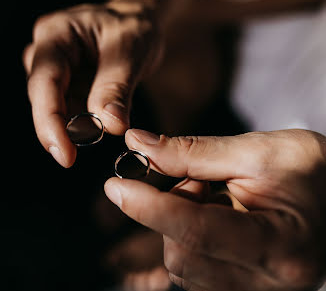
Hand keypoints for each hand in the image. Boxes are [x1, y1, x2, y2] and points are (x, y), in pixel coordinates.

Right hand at [23, 0, 163, 167]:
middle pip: (44, 99)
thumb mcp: (131, 51)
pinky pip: (68, 112)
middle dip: (65, 129)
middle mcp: (46, 53)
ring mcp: (52, 71)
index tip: (64, 155)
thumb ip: (116, 87)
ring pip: (55, 110)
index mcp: (56, 35)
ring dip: (78, 126)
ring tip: (108, 119)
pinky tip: (102, 119)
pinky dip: (84, 123)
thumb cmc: (133, 28)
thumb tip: (110, 126)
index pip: (44, 82)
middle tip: (93, 143)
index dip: (50, 122)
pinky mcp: (63, 86)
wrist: (135, 23)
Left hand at [104, 129, 325, 290]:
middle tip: (199, 182)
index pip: (196, 231)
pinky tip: (215, 222)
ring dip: (180, 227)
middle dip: (173, 211)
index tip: (116, 186)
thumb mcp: (258, 151)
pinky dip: (188, 243)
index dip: (149, 206)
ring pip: (182, 267)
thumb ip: (193, 152)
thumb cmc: (312, 171)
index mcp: (280, 243)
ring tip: (216, 202)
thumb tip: (139, 145)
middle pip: (182, 253)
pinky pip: (193, 274)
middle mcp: (270, 283)